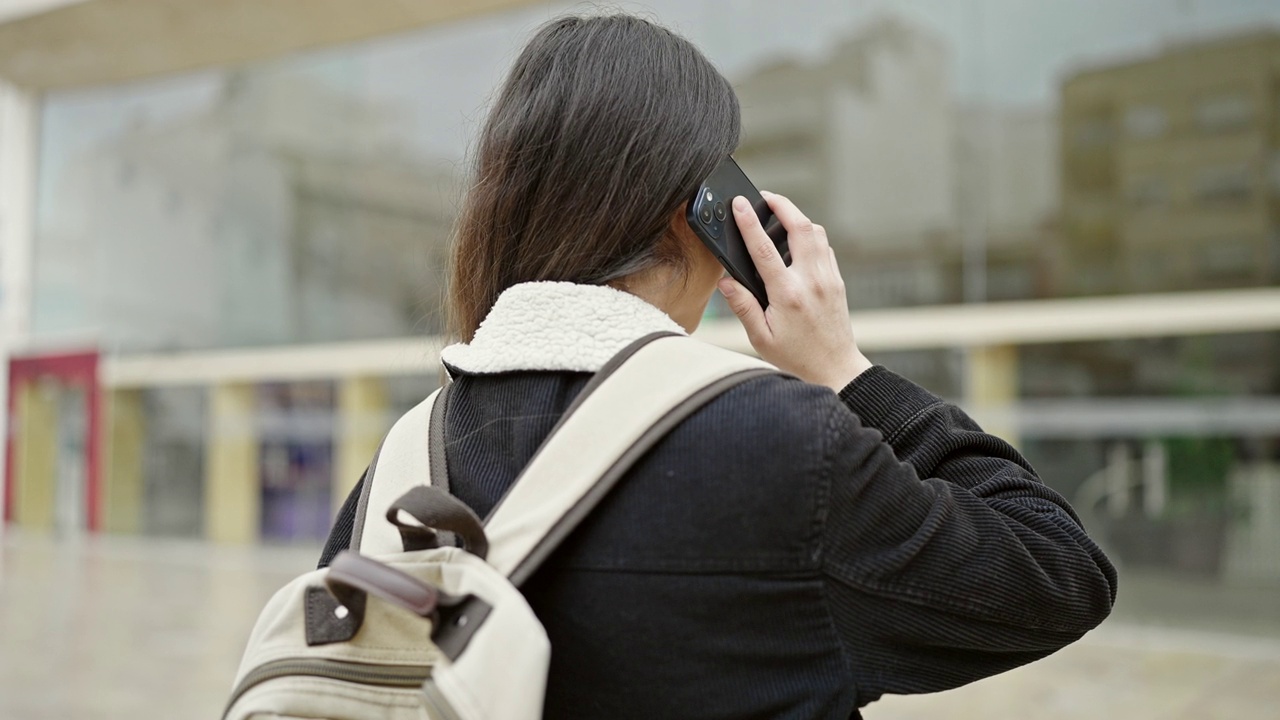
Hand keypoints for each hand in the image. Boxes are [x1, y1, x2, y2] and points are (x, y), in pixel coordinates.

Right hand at [717, 192, 872, 392]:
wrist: (836, 370)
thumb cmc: (796, 357)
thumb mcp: (761, 337)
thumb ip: (743, 306)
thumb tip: (726, 281)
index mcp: (788, 295)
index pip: (765, 249)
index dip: (750, 222)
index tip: (739, 203)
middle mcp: (811, 281)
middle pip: (800, 227)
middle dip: (782, 205)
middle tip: (764, 197)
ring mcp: (828, 279)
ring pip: (816, 233)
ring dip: (798, 218)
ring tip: (779, 214)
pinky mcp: (837, 281)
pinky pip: (824, 247)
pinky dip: (810, 235)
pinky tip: (797, 240)